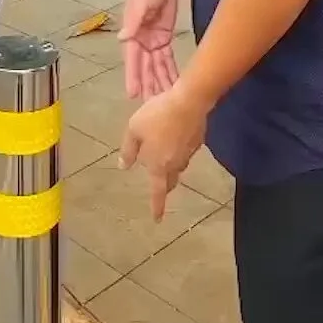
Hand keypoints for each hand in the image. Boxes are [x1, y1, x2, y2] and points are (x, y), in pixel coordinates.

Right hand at [118, 0, 178, 99]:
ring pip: (156, 67)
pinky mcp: (163, 39)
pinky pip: (166, 59)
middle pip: (144, 67)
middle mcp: (141, 41)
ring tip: (164, 102)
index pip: (132, 59)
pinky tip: (174, 85)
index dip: (133, 76)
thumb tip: (123, 38)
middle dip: (148, 85)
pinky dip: (169, 71)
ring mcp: (152, 42)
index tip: (133, 94)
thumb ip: (134, 20)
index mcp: (132, 34)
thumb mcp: (141, 2)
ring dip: (159, 82)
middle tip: (151, 106)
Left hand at [118, 85, 206, 219]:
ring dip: (172, 167)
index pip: (157, 192)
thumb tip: (124, 166)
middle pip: (171, 181)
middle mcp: (175, 164)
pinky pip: (186, 151)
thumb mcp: (134, 130)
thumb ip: (128, 150)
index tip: (158, 220)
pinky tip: (176, 138)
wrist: (189, 102)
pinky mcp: (198, 142)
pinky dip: (179, 150)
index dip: (157, 207)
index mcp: (158, 166)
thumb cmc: (157, 116)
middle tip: (161, 187)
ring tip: (164, 157)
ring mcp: (189, 154)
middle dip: (165, 187)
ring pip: (179, 166)